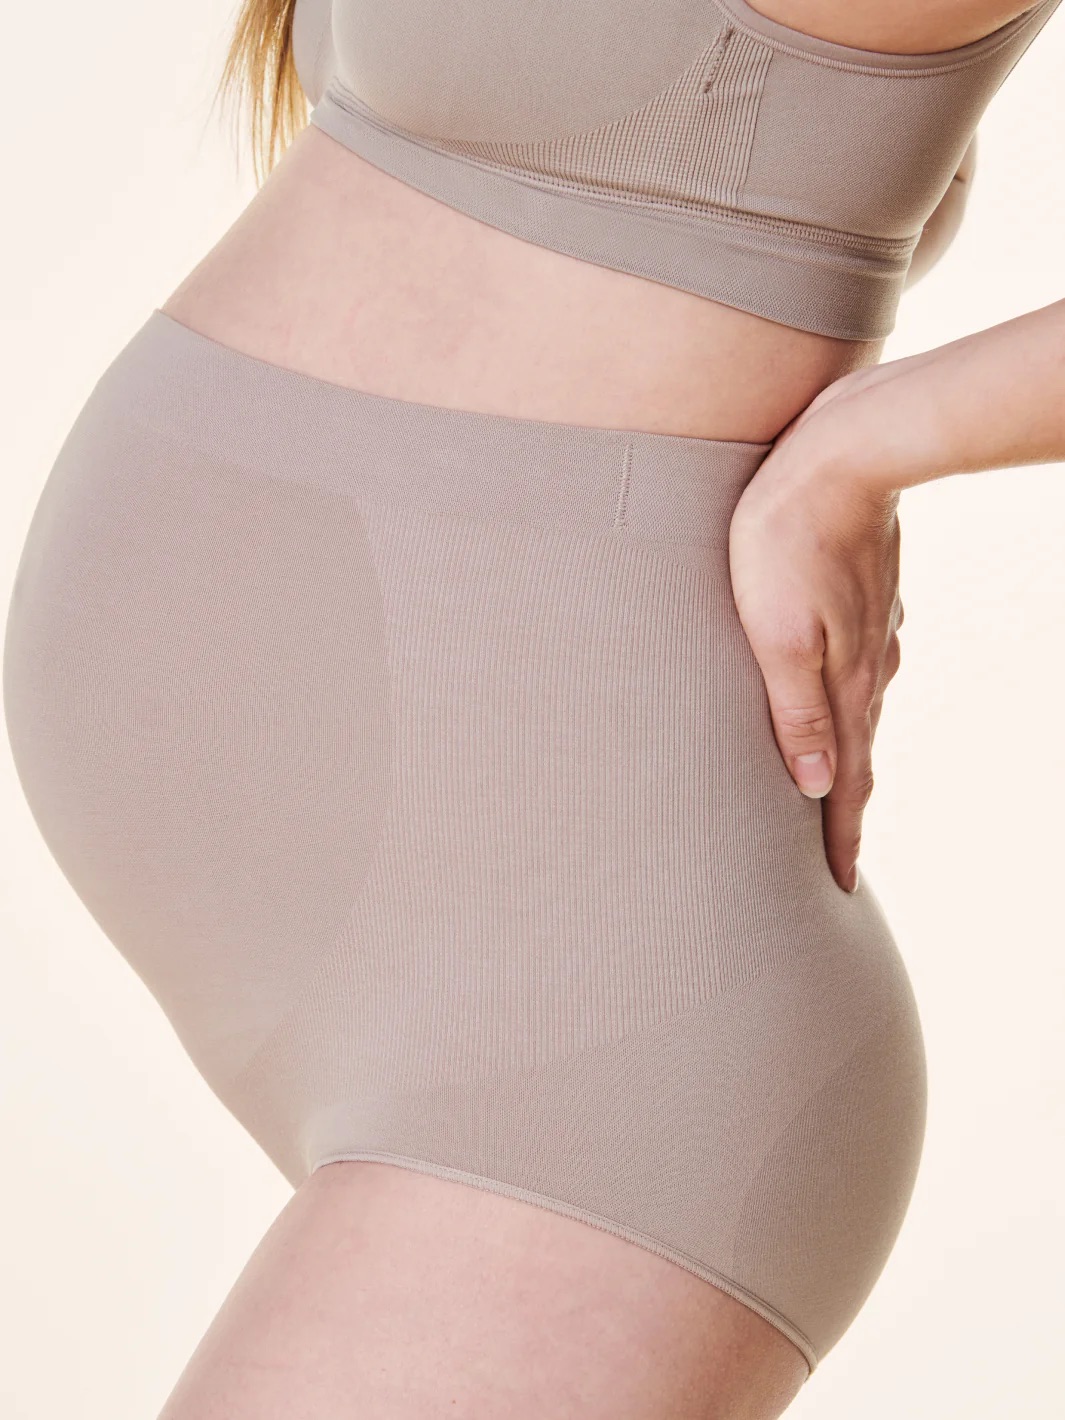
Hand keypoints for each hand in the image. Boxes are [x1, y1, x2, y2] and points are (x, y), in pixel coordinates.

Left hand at [728, 368, 906, 892]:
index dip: (840, 834)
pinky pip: (861, 667)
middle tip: (838, 852)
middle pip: (857, 752)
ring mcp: (873, 629)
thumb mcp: (777, 633)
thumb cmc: (786, 541)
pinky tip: (845, 694)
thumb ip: (795, 710)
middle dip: (846, 806)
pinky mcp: (867, 597)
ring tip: (835, 784)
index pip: (844, 780)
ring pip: (859, 709)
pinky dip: (850, 701)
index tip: (838, 884)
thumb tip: (815, 786)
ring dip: (848, 753)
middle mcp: (868, 665)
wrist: (843, 454)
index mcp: (845, 683)